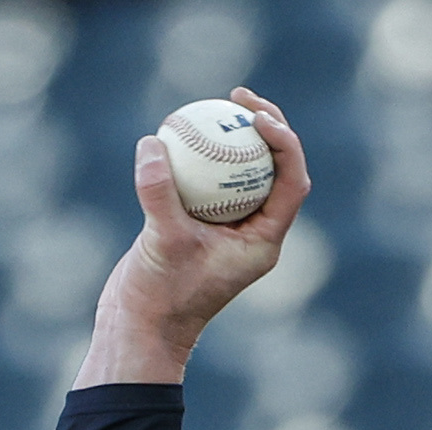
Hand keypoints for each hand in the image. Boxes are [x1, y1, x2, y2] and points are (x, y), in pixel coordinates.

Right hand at [76, 88, 312, 386]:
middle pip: (275, 170)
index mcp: (264, 241)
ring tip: (216, 102)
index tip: (256, 116)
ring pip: (242, 172)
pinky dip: (199, 155)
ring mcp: (227, 229)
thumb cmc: (160, 297)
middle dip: (266, 127)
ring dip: (233, 137)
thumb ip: (159, 192)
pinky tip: (177, 129)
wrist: (139, 329)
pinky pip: (207, 180)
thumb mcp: (161, 242)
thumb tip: (152, 143)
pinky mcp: (199, 225)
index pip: (292, 183)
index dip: (284, 143)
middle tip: (240, 97)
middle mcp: (253, 233)